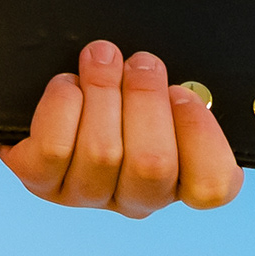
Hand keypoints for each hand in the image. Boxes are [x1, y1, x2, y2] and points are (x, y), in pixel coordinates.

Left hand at [0, 40, 243, 216]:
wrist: (47, 101)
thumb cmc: (115, 94)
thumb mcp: (157, 90)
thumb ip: (175, 91)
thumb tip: (166, 73)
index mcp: (176, 179)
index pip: (212, 187)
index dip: (201, 135)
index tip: (182, 94)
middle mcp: (134, 197)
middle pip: (153, 163)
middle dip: (145, 97)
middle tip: (140, 62)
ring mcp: (87, 194)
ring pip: (102, 151)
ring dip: (102, 90)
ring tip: (100, 58)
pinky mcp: (42, 181)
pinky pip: (54, 149)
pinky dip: (62, 105)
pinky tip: (68, 85)